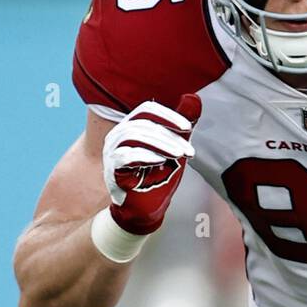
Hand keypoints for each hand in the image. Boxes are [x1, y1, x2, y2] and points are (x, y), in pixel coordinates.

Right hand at [103, 95, 200, 234]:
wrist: (145, 208)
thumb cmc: (158, 176)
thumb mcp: (175, 149)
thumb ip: (182, 126)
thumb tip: (195, 98)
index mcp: (133, 126)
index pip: (147, 109)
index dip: (168, 115)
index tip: (188, 128)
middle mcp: (119, 135)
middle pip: (143, 123)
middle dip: (169, 135)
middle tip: (188, 150)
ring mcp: (112, 152)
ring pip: (133, 136)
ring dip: (160, 144)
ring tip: (178, 154)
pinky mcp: (111, 170)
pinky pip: (125, 156)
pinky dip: (145, 156)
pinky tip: (160, 161)